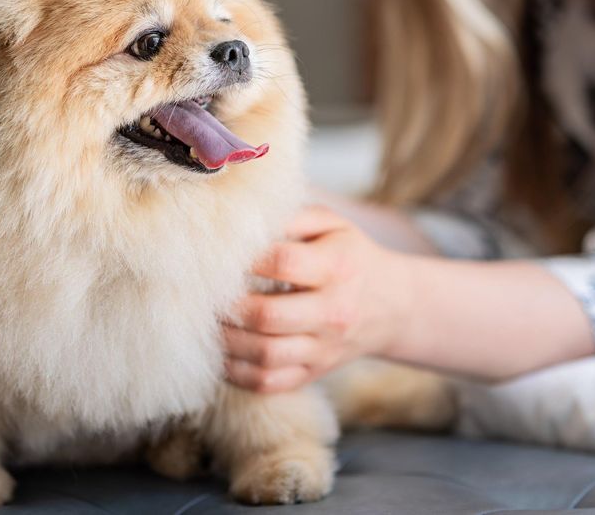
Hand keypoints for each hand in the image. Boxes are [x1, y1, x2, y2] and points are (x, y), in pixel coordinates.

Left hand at [222, 204, 413, 392]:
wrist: (391, 306)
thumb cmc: (349, 256)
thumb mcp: (332, 225)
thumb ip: (291, 215)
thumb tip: (242, 213)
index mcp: (337, 268)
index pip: (282, 263)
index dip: (246, 258)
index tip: (221, 253)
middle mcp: (333, 312)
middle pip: (268, 316)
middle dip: (228, 306)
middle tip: (203, 294)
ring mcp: (324, 349)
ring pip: (265, 355)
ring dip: (226, 341)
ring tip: (206, 322)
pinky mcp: (314, 374)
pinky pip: (269, 382)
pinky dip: (237, 372)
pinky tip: (222, 353)